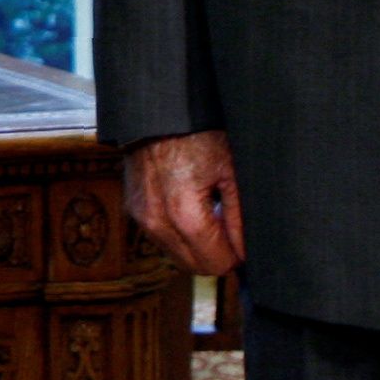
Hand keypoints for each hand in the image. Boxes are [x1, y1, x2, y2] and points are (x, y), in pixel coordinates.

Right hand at [123, 131, 244, 275]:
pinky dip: (179, 234)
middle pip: (195, 266)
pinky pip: (163, 238)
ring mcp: (141, 217)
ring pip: (178, 256)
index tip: (243, 238)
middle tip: (229, 225)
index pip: (215, 264)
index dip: (235, 255)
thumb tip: (245, 252)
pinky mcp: (134, 210)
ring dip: (196, 246)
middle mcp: (156, 222)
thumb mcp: (230, 172)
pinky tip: (190, 207)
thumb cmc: (197, 135)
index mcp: (183, 214)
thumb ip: (240, 218)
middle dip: (216, 254)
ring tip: (209, 213)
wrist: (157, 113)